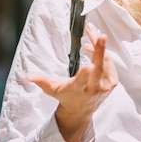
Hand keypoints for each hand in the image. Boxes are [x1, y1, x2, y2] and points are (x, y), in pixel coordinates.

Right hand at [27, 23, 117, 141]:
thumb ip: (41, 81)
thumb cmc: (66, 96)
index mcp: (77, 90)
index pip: (81, 83)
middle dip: (100, 50)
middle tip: (101, 35)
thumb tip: (28, 76)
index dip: (84, 75)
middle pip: (99, 68)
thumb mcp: (52, 89)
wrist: (80, 110)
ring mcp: (105, 86)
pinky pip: (109, 63)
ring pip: (105, 61)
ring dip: (99, 45)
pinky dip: (102, 53)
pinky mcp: (112, 82)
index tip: (89, 65)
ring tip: (91, 31)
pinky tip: (92, 46)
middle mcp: (94, 89)